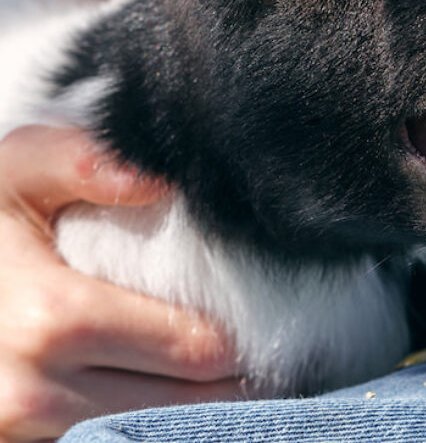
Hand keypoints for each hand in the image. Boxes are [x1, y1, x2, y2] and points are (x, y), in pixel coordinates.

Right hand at [0, 126, 240, 441]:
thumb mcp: (18, 170)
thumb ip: (80, 160)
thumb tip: (158, 180)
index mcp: (51, 319)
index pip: (195, 347)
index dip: (237, 330)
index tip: (253, 309)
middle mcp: (35, 394)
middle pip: (185, 405)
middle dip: (224, 374)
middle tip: (245, 342)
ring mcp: (24, 434)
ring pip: (152, 432)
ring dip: (189, 406)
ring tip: (210, 367)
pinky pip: (109, 441)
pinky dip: (145, 422)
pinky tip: (157, 387)